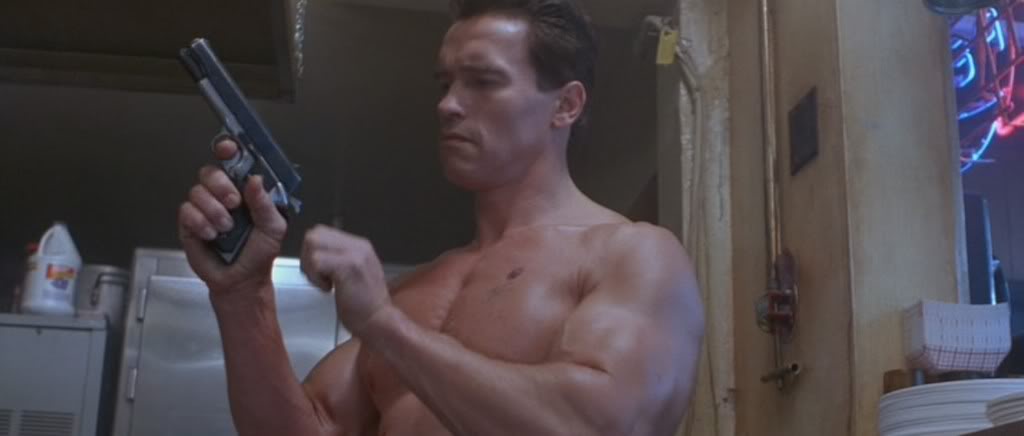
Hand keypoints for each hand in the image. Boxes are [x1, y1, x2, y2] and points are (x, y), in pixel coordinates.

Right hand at [177, 139, 286, 294]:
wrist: (242, 281)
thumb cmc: (259, 254)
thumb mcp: (273, 228)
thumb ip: (265, 203)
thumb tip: (254, 179)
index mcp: (245, 192)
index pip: (233, 163)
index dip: (228, 151)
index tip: (229, 148)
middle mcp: (223, 196)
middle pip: (210, 172)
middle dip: (221, 185)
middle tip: (234, 204)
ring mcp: (205, 208)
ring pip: (197, 191)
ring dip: (214, 210)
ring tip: (226, 229)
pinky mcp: (189, 223)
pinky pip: (186, 210)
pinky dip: (200, 222)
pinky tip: (212, 235)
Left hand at [300, 225, 391, 335]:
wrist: (379, 321)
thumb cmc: (364, 304)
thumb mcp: (353, 273)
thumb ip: (339, 259)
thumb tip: (314, 253)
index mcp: (359, 245)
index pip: (322, 233)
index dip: (313, 252)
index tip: (320, 273)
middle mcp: (358, 244)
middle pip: (314, 234)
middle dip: (307, 257)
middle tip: (318, 277)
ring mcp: (355, 254)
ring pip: (313, 245)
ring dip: (311, 267)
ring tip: (325, 283)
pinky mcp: (349, 266)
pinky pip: (317, 261)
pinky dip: (315, 277)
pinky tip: (328, 290)